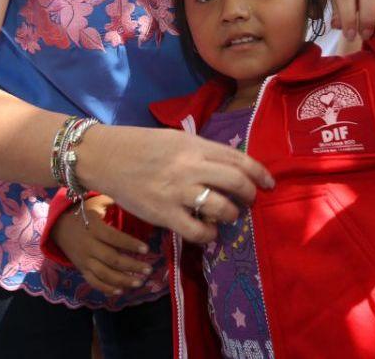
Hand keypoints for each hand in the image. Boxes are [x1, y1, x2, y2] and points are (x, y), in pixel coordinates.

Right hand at [51, 195, 152, 295]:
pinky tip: (121, 291)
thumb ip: (113, 202)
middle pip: (111, 259)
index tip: (147, 249)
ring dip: (123, 280)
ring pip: (104, 274)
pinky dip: (107, 288)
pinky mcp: (81, 269)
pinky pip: (94, 282)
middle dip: (132, 266)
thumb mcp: (96, 204)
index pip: (114, 238)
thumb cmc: (83, 214)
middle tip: (148, 269)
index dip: (130, 244)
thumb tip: (134, 199)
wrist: (58, 226)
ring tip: (139, 282)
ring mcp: (84, 260)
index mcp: (94, 228)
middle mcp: (89, 246)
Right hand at [77, 125, 273, 244]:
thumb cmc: (141, 146)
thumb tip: (231, 167)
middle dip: (250, 196)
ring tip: (227, 216)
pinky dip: (209, 234)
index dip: (260, 173)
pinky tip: (208, 232)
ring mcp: (177, 191)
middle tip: (249, 201)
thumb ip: (203, 151)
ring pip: (222, 208)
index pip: (239, 159)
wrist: (105, 157)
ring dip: (231, 215)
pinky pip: (198, 230)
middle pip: (237, 183)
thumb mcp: (176, 139)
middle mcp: (190, 167)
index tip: (269, 183)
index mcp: (195, 145)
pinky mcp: (163, 213)